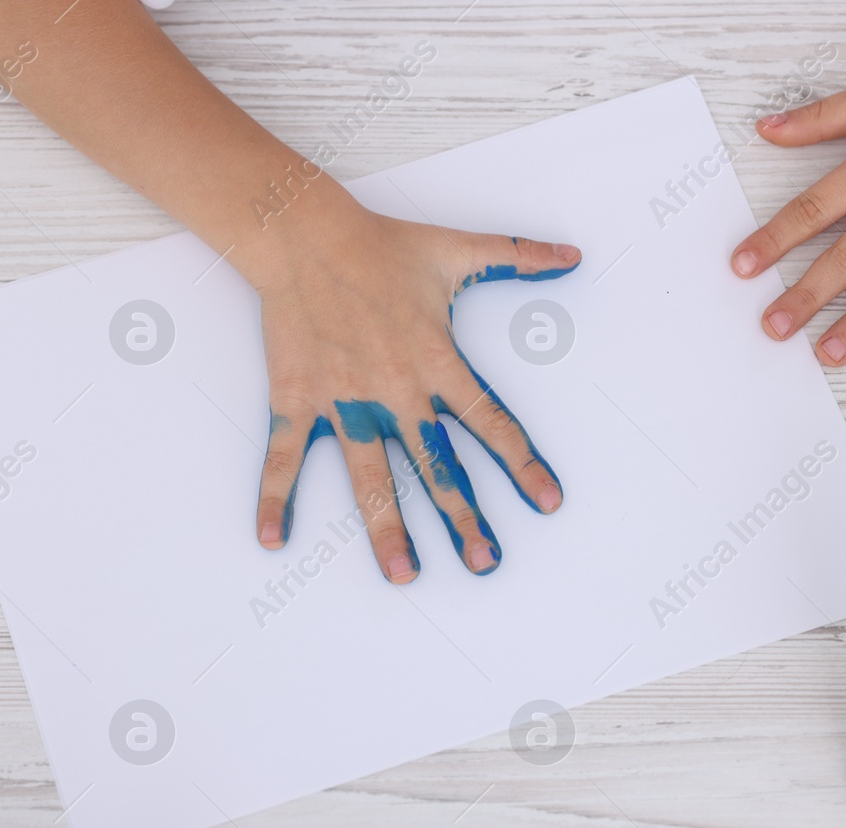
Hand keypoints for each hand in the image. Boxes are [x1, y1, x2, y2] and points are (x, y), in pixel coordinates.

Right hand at [250, 204, 579, 582]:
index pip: (492, 423)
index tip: (547, 502)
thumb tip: (572, 257)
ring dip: (386, 529)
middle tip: (484, 562)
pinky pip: (284, 456)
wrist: (306, 235)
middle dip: (463, 517)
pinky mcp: (298, 399)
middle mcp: (395, 391)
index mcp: (437, 362)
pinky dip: (275, 496)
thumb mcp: (459, 250)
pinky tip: (272, 537)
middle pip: (437, 467)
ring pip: (370, 477)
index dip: (523, 464)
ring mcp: (344, 400)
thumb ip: (518, 257)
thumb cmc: (381, 245)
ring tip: (403, 574)